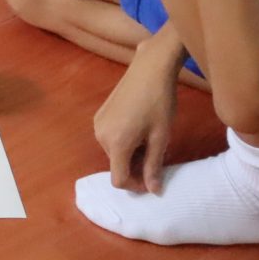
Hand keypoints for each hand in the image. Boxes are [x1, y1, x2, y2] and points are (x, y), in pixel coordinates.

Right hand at [94, 52, 179, 193]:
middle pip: (116, 165)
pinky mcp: (99, 114)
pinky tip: (139, 128)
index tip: (152, 180)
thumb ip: (154, 166)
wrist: (150, 69)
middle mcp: (100, 135)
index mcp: (115, 143)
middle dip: (135, 167)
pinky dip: (124, 141)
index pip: (119, 179)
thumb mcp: (161, 137)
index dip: (136, 186)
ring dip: (130, 154)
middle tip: (156, 156)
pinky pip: (110, 138)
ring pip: (113, 152)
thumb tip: (153, 190)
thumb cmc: (159, 103)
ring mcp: (98, 123)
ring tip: (149, 140)